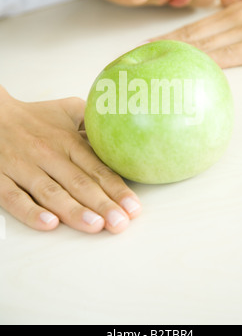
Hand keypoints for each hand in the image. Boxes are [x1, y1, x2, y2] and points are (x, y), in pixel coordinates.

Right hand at [0, 87, 140, 233]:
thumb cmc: (35, 117)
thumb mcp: (68, 109)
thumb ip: (93, 121)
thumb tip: (123, 127)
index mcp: (68, 141)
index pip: (97, 168)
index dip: (117, 189)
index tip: (133, 207)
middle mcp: (49, 155)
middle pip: (79, 183)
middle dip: (102, 205)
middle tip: (120, 223)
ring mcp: (23, 167)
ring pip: (51, 192)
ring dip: (73, 210)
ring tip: (95, 226)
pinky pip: (14, 197)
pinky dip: (31, 211)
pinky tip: (49, 223)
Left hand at [151, 0, 241, 67]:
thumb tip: (222, 2)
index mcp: (236, 10)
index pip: (195, 25)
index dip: (169, 35)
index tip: (148, 44)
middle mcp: (235, 19)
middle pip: (192, 34)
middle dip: (163, 46)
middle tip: (136, 54)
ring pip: (204, 43)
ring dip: (176, 52)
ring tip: (151, 60)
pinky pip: (228, 54)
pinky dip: (205, 60)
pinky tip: (187, 66)